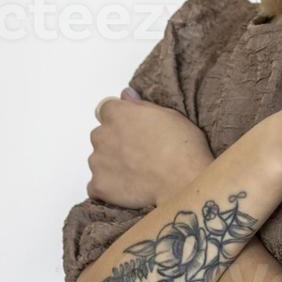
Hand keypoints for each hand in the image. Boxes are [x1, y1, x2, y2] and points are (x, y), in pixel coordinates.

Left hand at [89, 93, 214, 208]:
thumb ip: (141, 105)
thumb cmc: (183, 147)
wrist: (184, 181)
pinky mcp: (98, 185)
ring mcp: (97, 161)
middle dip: (115, 142)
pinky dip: (109, 186)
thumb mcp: (170, 116)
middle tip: (140, 152)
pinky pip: (97, 185)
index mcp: (118, 114)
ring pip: (99, 160)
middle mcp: (102, 135)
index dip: (120, 119)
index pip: (106, 109)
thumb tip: (125, 95)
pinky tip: (130, 187)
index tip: (133, 128)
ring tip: (139, 172)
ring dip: (112, 164)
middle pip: (101, 135)